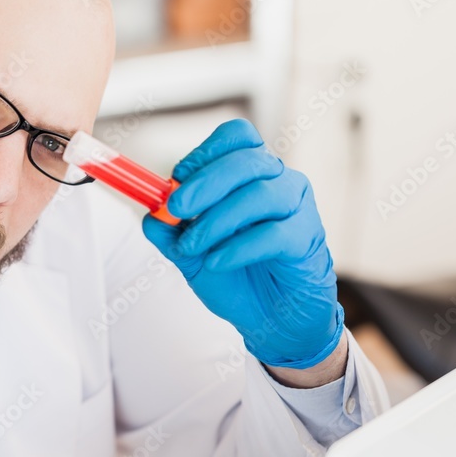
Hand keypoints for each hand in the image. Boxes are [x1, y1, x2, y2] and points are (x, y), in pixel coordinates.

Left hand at [143, 119, 344, 369]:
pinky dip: (239, 247)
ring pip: (260, 195)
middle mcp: (278, 181)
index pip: (237, 137)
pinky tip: (217, 262)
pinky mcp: (306, 238)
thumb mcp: (193, 255)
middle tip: (176, 208)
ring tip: (192, 246)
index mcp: (252, 174)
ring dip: (217, 220)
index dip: (207, 151)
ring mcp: (296, 207)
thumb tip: (149, 215)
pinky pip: (274, 234)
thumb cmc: (238, 277)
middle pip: (247, 160)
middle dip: (205, 183)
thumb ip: (170, 233)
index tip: (177, 176)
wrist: (270, 319)